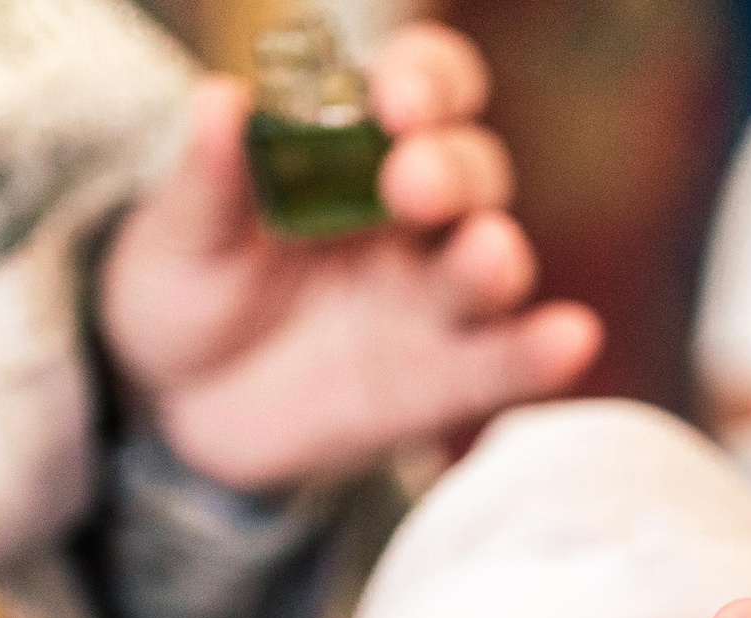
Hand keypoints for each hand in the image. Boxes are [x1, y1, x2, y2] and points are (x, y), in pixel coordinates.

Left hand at [101, 23, 602, 491]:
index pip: (425, 92)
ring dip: (495, 254)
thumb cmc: (190, 289)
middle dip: (451, 170)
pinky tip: (570, 340)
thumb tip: (222, 101)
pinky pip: (499, 365)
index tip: (397, 98)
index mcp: (359, 150)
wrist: (180, 401)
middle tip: (411, 181)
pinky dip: (536, 354)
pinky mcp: (440, 383)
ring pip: (492, 264)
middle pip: (470, 172)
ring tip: (486, 253)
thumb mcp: (180, 232)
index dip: (427, 83)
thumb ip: (209, 178)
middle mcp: (417, 217)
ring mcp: (434, 301)